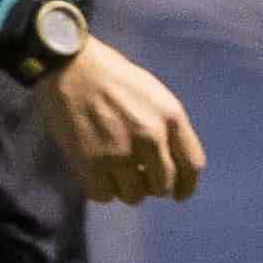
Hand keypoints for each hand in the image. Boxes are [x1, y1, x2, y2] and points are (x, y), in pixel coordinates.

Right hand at [36, 35, 204, 203]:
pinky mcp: (91, 162)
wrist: (70, 66)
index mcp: (171, 117)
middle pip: (163, 185)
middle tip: (138, 178)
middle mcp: (151, 137)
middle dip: (152, 186)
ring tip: (115, 174)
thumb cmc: (113, 78)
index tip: (179, 194)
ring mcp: (121, 151)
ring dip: (126, 190)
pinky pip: (103, 195)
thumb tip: (173, 164)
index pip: (192, 166)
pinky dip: (101, 190)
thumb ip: (169, 128)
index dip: (186, 186)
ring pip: (134, 196)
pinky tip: (97, 175)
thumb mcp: (155, 95)